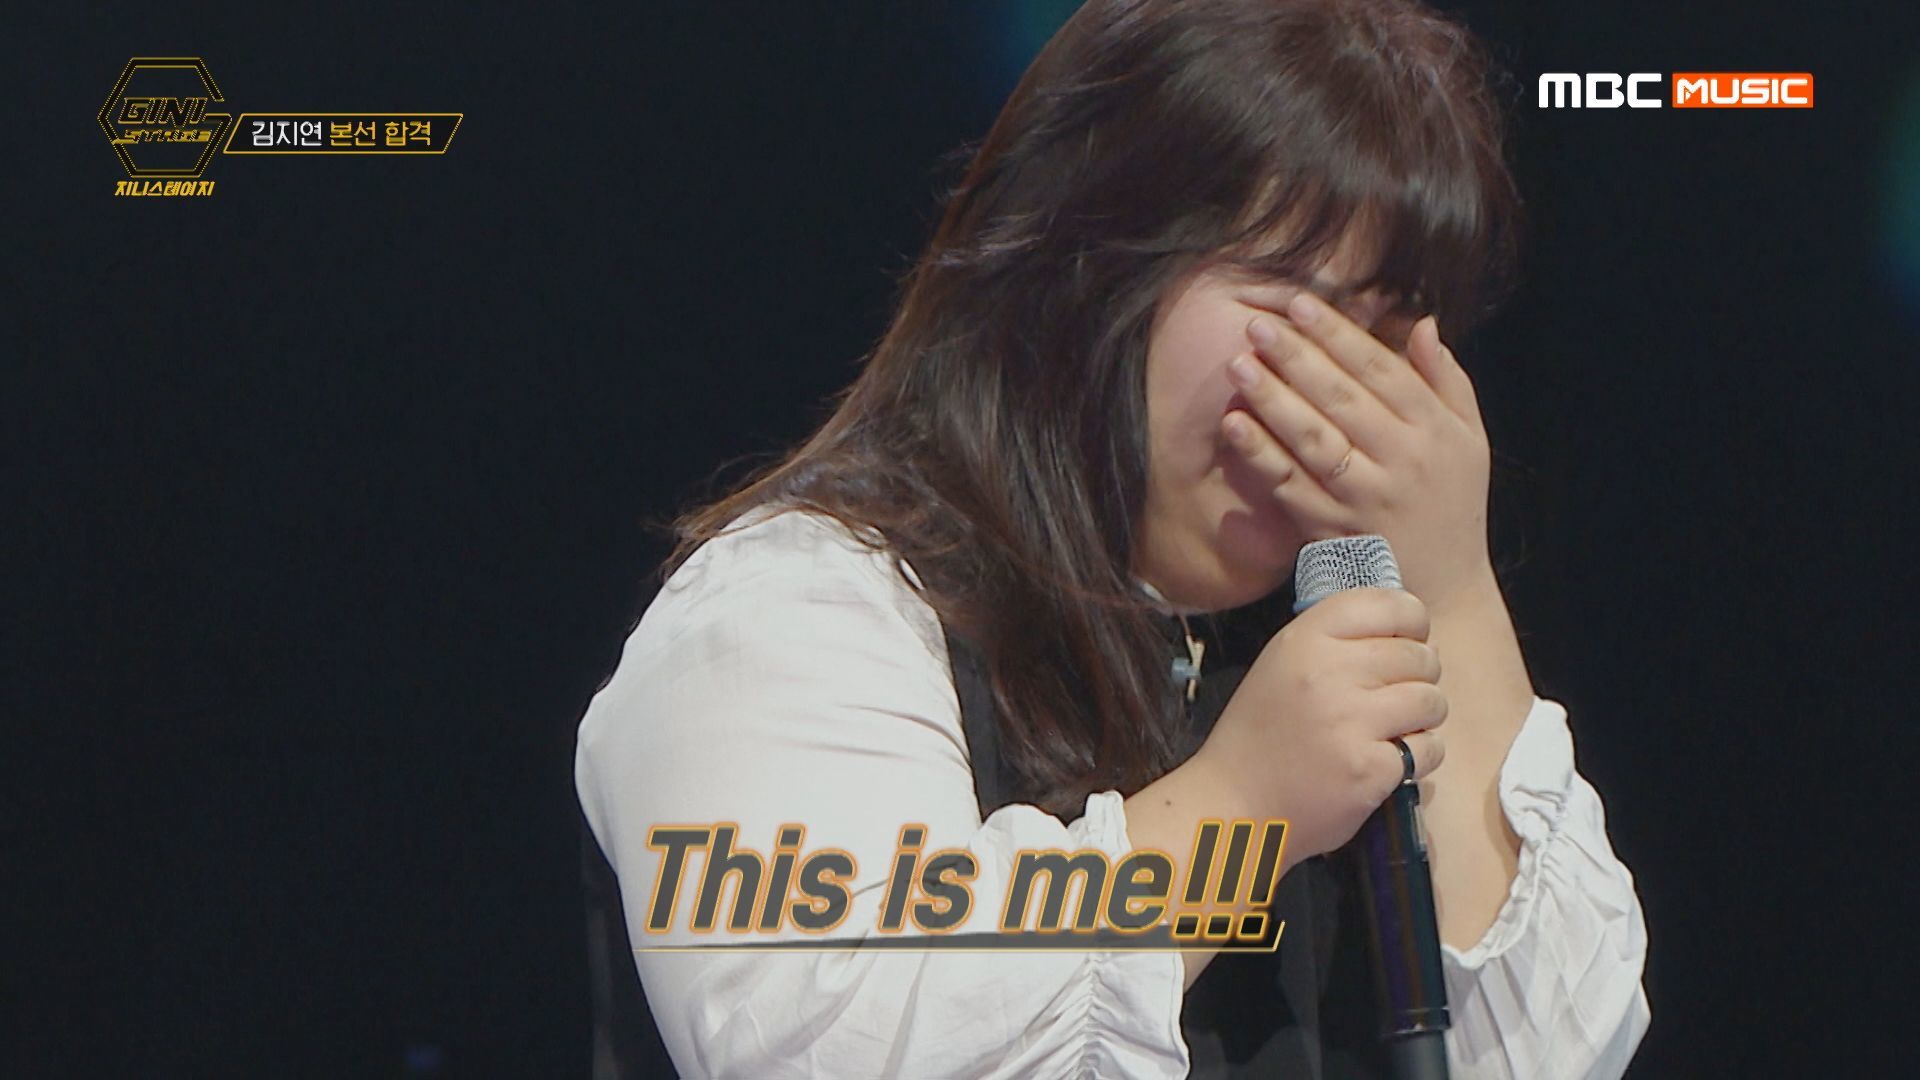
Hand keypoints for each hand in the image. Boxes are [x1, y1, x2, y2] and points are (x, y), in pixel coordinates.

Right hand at [1194, 587, 1446, 862]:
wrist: (1234, 804)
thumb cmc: (1261, 734)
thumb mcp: (1283, 665)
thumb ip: (1339, 642)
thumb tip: (1418, 639)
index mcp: (1305, 639)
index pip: (1390, 605)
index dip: (1412, 622)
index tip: (1408, 641)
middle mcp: (1329, 672)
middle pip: (1420, 656)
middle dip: (1420, 677)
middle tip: (1395, 698)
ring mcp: (1351, 721)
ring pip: (1432, 701)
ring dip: (1423, 718)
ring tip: (1393, 730)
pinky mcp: (1370, 769)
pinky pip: (1429, 749)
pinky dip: (1417, 758)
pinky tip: (1385, 762)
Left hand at [1220, 290, 1493, 612]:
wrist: (1444, 591)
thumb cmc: (1453, 503)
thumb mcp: (1470, 438)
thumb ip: (1446, 379)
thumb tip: (1422, 322)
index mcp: (1436, 431)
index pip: (1382, 370)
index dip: (1339, 333)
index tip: (1301, 304)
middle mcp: (1402, 461)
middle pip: (1342, 398)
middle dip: (1296, 356)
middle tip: (1257, 324)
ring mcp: (1364, 498)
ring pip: (1314, 439)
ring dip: (1272, 399)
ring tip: (1239, 365)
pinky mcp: (1332, 529)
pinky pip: (1290, 485)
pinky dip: (1260, 454)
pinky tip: (1234, 425)